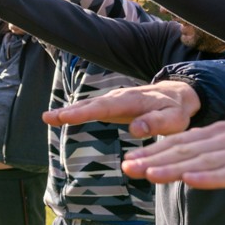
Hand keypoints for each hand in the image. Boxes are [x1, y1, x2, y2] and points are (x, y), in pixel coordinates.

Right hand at [42, 80, 200, 137]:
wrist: (177, 95)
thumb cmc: (175, 110)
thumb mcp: (174, 119)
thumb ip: (156, 123)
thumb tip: (135, 129)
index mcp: (130, 101)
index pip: (103, 107)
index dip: (83, 113)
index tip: (65, 117)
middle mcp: (117, 97)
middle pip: (89, 105)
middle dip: (68, 111)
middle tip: (47, 117)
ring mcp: (112, 100)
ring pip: (86, 105)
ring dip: (67, 111)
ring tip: (47, 117)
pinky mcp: (110, 105)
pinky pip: (89, 108)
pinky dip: (74, 112)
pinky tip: (59, 117)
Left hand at [121, 121, 224, 188]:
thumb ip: (217, 156)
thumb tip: (185, 165)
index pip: (182, 142)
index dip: (154, 152)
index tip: (127, 162)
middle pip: (187, 149)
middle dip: (154, 158)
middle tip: (125, 168)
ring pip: (206, 160)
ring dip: (174, 167)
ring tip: (147, 174)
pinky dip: (213, 177)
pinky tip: (191, 181)